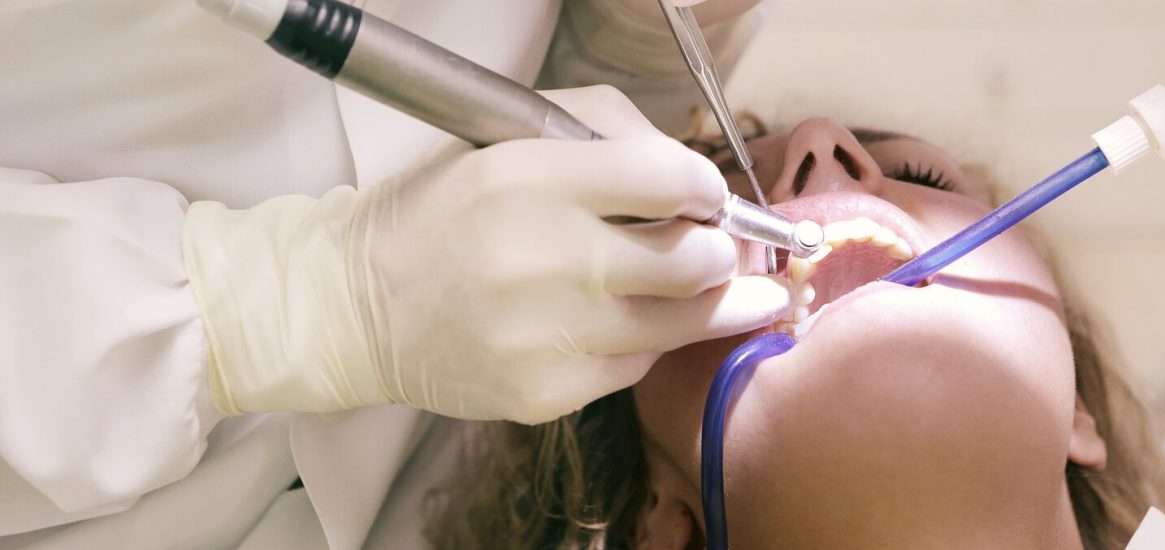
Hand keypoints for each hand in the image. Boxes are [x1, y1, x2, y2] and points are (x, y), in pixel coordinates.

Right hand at [183, 85, 789, 423]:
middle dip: (720, 252)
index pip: (669, 178)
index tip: (707, 199)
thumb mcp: (505, 141)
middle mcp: (541, 258)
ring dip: (715, 304)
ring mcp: (544, 335)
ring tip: (728, 293)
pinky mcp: (542, 394)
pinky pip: (634, 365)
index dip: (707, 189)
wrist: (356, 306)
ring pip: (679, 324)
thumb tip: (689, 176)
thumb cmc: (438, 212)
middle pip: (691, 261)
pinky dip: (643, 341)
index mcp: (528, 178)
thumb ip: (603, 135)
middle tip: (716, 249)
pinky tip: (625, 323)